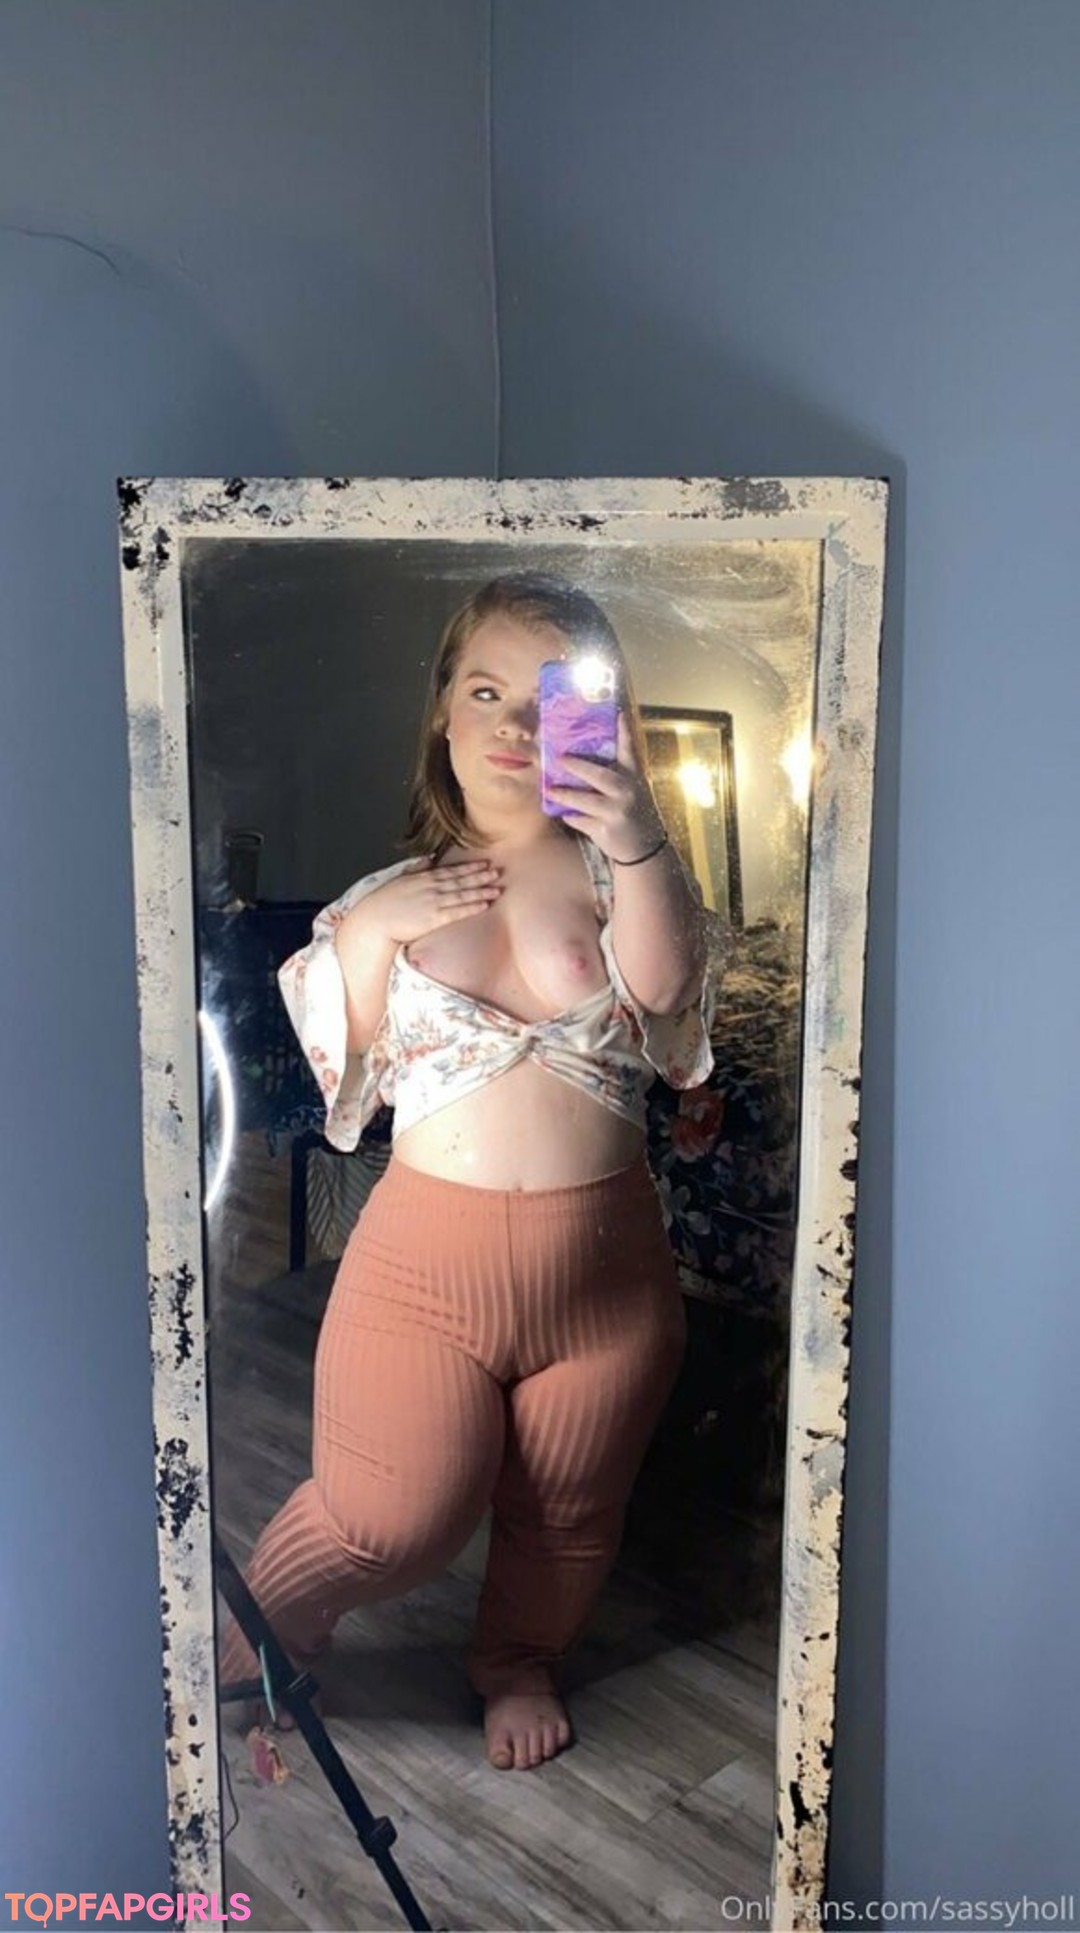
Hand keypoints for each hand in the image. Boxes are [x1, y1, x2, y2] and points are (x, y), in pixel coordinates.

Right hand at [360, 855, 502, 945]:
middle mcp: (431, 887)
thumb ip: (416, 867)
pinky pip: (458, 911)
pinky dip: (473, 906)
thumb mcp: (400, 878)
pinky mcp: (434, 918)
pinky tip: (485, 904)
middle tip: (497, 871)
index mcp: (423, 877)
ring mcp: (434, 902)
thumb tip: (429, 858)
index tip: (484, 863)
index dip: (469, 867)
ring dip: (481, 890)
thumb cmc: (383, 903)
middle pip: (461, 880)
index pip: (451, 870)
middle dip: (480, 875)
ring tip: (497, 887)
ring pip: (463, 894)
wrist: (375, 920)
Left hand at [545, 712, 666, 863]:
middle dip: (578, 766)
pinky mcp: (606, 830)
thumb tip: (584, 760)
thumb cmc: (635, 813)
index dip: (624, 731)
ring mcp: (617, 812)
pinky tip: (565, 814)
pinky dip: (572, 817)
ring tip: (550, 790)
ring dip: (565, 795)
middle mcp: (627, 793)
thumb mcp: (634, 790)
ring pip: (585, 801)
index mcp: (635, 778)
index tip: (618, 713)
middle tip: (559, 758)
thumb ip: (617, 775)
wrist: (646, 848)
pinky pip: (581, 820)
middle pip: (600, 776)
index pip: (630, 751)